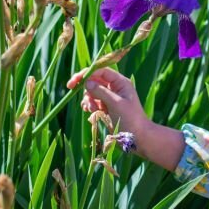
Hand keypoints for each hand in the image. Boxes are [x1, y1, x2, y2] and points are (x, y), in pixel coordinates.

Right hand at [67, 67, 185, 170]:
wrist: (138, 137)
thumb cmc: (131, 118)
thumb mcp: (116, 103)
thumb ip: (101, 92)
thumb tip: (86, 82)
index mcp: (120, 82)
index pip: (101, 71)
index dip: (87, 73)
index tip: (75, 79)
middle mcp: (114, 87)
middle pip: (94, 80)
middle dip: (85, 86)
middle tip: (71, 88)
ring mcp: (109, 97)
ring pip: (91, 92)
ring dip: (88, 99)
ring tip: (93, 109)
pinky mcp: (105, 107)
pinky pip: (93, 102)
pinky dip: (89, 105)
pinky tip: (91, 111)